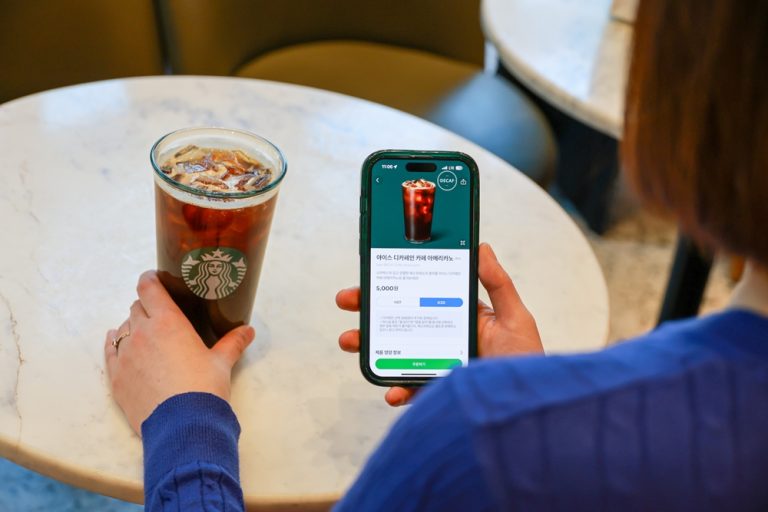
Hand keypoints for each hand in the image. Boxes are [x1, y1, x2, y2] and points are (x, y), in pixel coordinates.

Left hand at [105, 271, 254, 434]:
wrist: (183, 424)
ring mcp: (125, 355)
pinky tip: (117, 341)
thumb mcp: (222, 363)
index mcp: (168, 322)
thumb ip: (233, 342)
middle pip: (136, 308)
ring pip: (122, 329)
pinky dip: (114, 343)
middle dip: (146, 306)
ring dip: (132, 327)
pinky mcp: (116, 376)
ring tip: (146, 335)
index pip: (148, 288)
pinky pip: (110, 351)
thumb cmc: (204, 388)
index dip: (150, 279)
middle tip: (159, 312)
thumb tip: (248, 330)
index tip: (154, 278)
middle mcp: (142, 333)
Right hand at [336, 243, 542, 406]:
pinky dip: (396, 390)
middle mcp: (442, 340)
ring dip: (368, 347)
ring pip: (393, 354)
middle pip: (398, 322)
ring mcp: (435, 366)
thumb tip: (481, 246)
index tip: (370, 274)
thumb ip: (498, 284)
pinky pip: (409, 390)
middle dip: (368, 312)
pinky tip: (391, 392)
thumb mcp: (514, 317)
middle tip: (347, 302)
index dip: (392, 286)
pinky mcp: (436, 393)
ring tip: (350, 341)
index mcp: (457, 318)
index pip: (418, 296)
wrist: (529, 410)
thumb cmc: (526, 361)